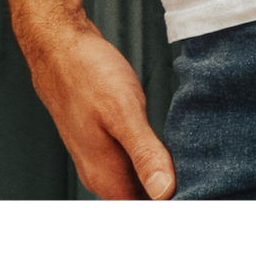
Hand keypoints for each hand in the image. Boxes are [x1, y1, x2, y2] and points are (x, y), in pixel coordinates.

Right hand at [21, 17, 176, 201]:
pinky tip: (162, 140)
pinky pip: (130, 165)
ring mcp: (98, 163)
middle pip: (143, 197)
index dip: (173, 197)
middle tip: (194, 162)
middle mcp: (100, 177)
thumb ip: (144, 154)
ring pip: (137, 182)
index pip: (147, 205)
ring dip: (160, 171)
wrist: (59, 49)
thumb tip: (164, 193)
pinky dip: (149, 157)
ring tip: (182, 149)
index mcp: (107, 178)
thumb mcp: (124, 112)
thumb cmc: (88, 74)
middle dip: (169, 186)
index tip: (196, 180)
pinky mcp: (101, 147)